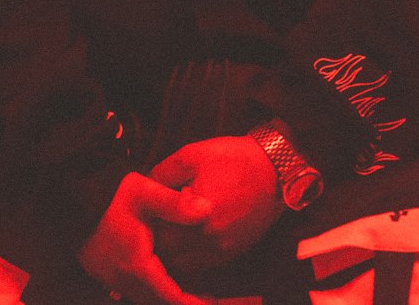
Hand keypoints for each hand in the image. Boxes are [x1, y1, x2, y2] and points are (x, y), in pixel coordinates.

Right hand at [77, 171, 215, 304]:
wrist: (72, 207)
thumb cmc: (108, 198)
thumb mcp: (141, 191)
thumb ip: (174, 202)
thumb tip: (207, 210)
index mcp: (138, 266)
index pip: (173, 297)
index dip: (195, 303)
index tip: (213, 302)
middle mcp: (128, 281)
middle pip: (163, 303)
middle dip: (186, 302)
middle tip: (211, 299)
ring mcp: (119, 283)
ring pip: (151, 301)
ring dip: (172, 299)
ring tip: (197, 294)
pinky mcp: (114, 280)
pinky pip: (142, 295)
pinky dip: (159, 294)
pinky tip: (173, 285)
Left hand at [150, 137, 281, 278]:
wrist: (274, 170)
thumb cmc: (232, 159)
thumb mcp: (191, 155)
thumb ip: (163, 173)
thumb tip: (144, 186)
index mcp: (198, 214)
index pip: (160, 235)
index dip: (149, 224)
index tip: (145, 212)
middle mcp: (211, 239)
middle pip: (171, 254)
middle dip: (160, 239)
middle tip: (155, 220)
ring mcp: (224, 249)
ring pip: (186, 265)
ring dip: (175, 251)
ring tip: (172, 227)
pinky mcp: (234, 252)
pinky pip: (204, 264)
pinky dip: (192, 254)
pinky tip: (190, 233)